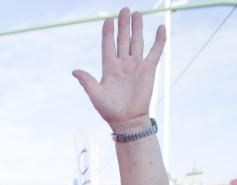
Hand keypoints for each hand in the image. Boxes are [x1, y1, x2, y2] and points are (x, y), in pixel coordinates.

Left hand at [72, 8, 165, 131]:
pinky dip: (159, 40)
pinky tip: (161, 28)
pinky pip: (155, 52)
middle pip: (123, 39)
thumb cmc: (109, 111)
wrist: (127, 121)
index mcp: (109, 68)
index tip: (108, 19)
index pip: (108, 45)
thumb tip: (74, 71)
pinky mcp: (149, 70)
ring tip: (137, 13)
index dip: (108, 32)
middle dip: (123, 25)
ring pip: (137, 42)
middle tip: (124, 9)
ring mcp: (136, 65)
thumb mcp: (95, 95)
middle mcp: (122, 64)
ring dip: (137, 28)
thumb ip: (87, 82)